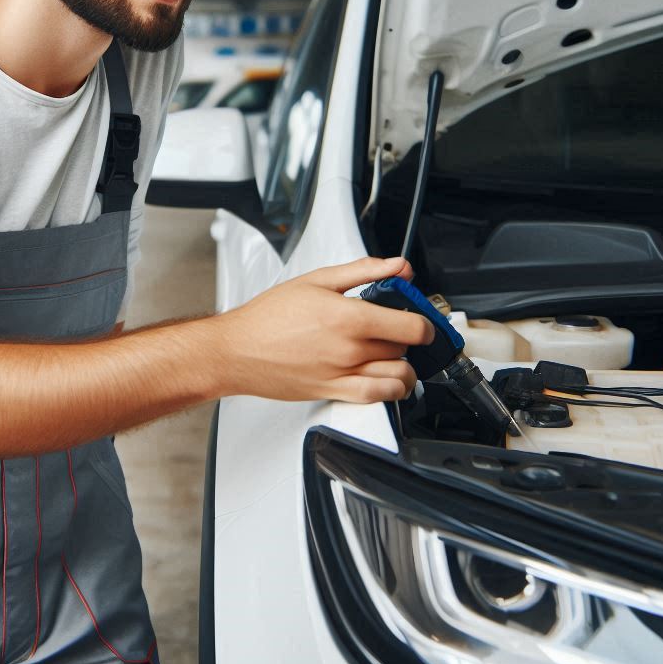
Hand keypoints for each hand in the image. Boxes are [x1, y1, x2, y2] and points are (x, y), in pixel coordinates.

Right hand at [207, 257, 431, 403]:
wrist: (237, 350)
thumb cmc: (269, 316)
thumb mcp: (317, 280)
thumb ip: (364, 271)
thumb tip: (398, 266)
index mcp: (348, 316)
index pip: (411, 326)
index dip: (425, 323)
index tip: (421, 320)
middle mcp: (349, 349)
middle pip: (403, 348)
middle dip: (404, 337)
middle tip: (392, 329)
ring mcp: (342, 374)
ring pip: (398, 376)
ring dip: (405, 367)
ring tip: (394, 356)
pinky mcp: (333, 393)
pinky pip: (377, 397)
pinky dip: (392, 390)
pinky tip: (388, 380)